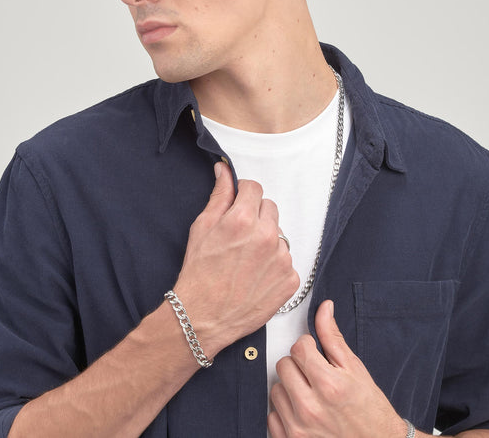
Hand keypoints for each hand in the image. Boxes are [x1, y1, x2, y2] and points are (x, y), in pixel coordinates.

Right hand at [174, 162, 299, 354]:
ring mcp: (281, 259)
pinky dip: (274, 265)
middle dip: (256, 216)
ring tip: (246, 261)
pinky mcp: (290, 280)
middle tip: (239, 236)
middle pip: (270, 208)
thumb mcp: (202, 229)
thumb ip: (219, 196)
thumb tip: (224, 171)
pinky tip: (256, 276)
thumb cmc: (198, 274)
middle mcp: (266, 236)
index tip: (239, 205)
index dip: (244, 195)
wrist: (203, 318)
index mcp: (243, 220)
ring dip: (266, 241)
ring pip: (279, 235)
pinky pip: (286, 261)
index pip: (254, 188)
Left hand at [268, 300, 406, 437]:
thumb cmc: (369, 410)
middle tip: (314, 375)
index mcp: (328, 385)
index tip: (315, 354)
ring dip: (289, 389)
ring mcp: (298, 429)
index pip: (298, 348)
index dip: (307, 347)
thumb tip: (324, 308)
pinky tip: (302, 413)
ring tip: (310, 395)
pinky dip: (284, 413)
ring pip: (275, 390)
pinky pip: (271, 417)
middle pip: (283, 366)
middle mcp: (310, 408)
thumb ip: (332, 337)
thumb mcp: (354, 369)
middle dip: (297, 366)